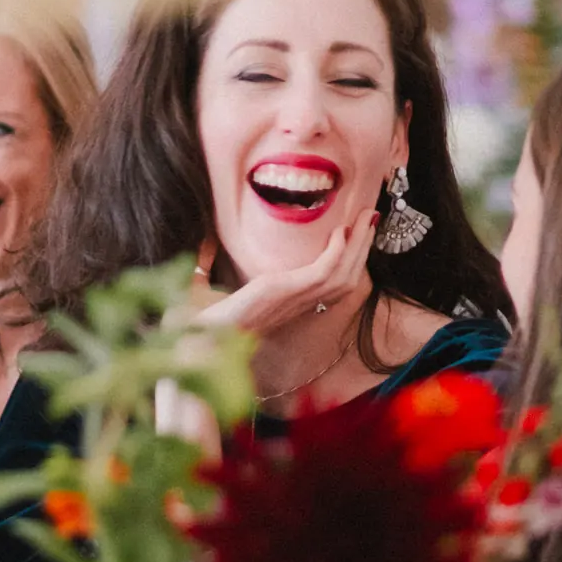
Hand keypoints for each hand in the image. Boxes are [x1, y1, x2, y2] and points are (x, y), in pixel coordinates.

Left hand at [193, 203, 379, 343]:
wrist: (189, 344)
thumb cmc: (197, 326)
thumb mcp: (209, 287)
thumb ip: (209, 262)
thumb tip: (204, 237)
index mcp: (286, 304)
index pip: (332, 282)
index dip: (351, 259)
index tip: (356, 232)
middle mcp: (296, 304)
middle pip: (346, 277)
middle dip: (363, 246)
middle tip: (372, 216)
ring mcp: (291, 300)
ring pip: (342, 274)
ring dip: (358, 245)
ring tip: (366, 217)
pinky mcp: (282, 293)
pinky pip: (321, 274)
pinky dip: (336, 253)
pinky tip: (340, 232)